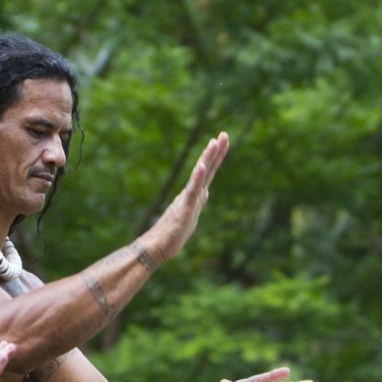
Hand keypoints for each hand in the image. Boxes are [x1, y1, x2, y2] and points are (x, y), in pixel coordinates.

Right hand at [141, 132, 230, 263]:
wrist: (157, 247)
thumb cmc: (173, 234)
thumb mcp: (191, 213)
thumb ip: (197, 200)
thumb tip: (204, 192)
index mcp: (195, 194)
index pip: (209, 172)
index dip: (216, 156)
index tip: (221, 140)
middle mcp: (192, 193)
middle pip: (207, 168)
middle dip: (216, 151)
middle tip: (224, 134)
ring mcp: (188, 199)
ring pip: (200, 175)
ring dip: (207, 158)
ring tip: (214, 142)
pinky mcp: (184, 208)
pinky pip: (192, 190)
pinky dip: (197, 177)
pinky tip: (202, 166)